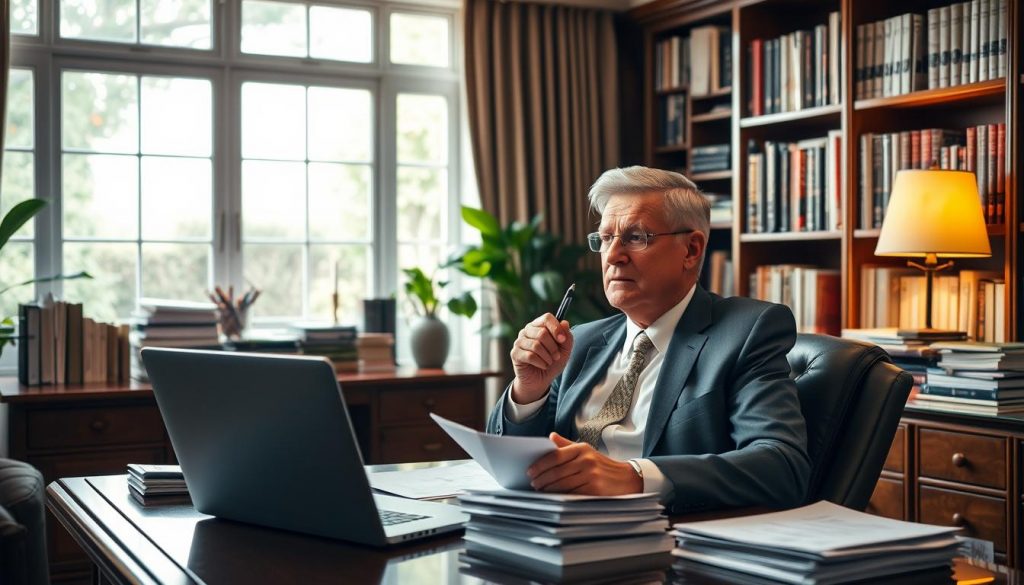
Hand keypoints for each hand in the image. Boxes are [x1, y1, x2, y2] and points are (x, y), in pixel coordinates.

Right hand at [510, 314, 572, 403]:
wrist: (540, 380)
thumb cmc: (552, 363)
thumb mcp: (565, 351)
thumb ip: (567, 337)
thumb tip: (565, 323)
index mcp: (539, 325)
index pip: (546, 318)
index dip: (556, 328)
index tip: (562, 340)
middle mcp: (527, 331)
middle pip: (542, 333)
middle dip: (553, 347)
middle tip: (556, 357)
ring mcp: (519, 341)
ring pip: (536, 345)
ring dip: (547, 357)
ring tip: (549, 362)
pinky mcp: (515, 353)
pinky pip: (529, 356)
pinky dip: (541, 363)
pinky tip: (543, 366)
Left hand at [526, 433, 642, 494]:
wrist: (627, 478)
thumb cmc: (602, 465)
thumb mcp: (587, 451)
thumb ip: (567, 445)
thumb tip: (550, 437)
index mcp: (582, 449)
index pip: (555, 456)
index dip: (540, 465)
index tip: (530, 471)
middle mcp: (586, 460)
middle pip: (556, 471)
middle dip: (541, 479)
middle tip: (533, 484)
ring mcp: (591, 475)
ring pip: (562, 484)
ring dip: (548, 489)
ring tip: (540, 491)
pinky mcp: (595, 489)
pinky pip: (572, 494)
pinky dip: (560, 496)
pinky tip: (554, 497)